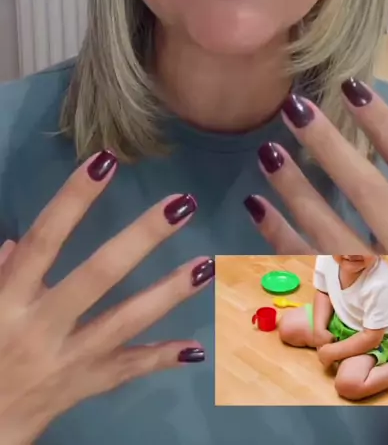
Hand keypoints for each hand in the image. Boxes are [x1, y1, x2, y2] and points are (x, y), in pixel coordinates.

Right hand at [0, 152, 212, 444]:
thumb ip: (0, 273)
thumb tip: (16, 244)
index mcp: (9, 298)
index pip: (44, 239)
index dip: (73, 199)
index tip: (105, 161)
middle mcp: (42, 326)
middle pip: (99, 275)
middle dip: (141, 238)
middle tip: (180, 205)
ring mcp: (69, 359)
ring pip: (126, 321)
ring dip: (169, 292)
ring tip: (207, 264)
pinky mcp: (85, 385)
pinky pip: (129, 369)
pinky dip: (162, 357)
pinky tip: (196, 348)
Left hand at [246, 80, 387, 443]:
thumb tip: (387, 147)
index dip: (384, 124)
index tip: (352, 86)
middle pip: (368, 191)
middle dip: (329, 146)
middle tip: (294, 105)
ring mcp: (381, 297)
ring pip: (330, 231)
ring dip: (295, 188)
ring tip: (266, 149)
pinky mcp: (350, 325)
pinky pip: (307, 275)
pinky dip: (279, 239)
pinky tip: (255, 207)